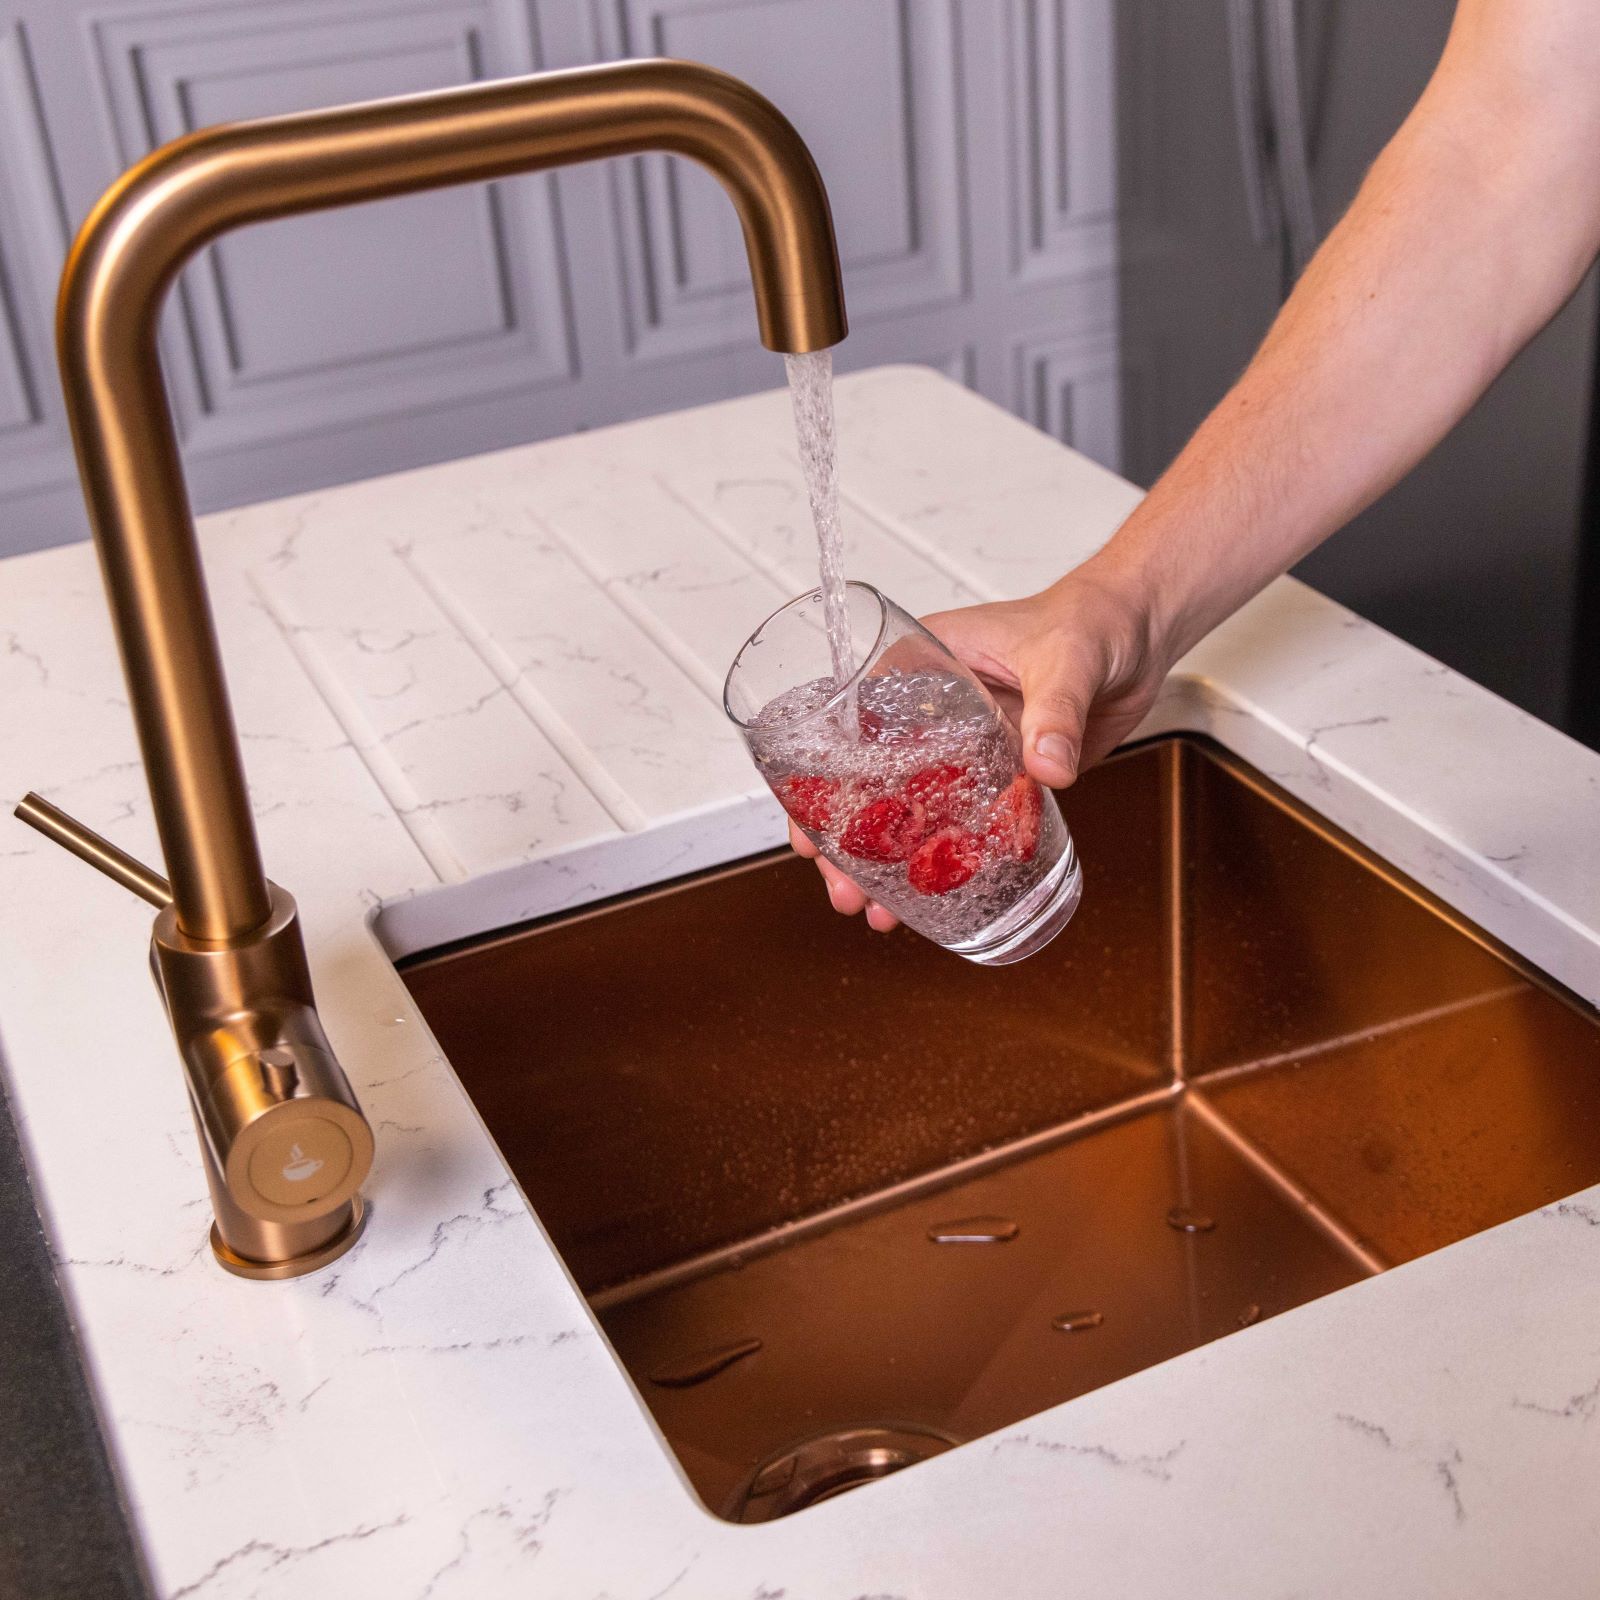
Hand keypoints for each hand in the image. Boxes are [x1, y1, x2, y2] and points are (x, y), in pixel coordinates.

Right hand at [791, 564, 1170, 928]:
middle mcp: (931, 708)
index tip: (812, 835)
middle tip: (844, 892)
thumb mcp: (1066, 659)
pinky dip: (946, 860)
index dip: (820, 784)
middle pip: (870, 782)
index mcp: (922, 663)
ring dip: (891, 863)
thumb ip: (1055, 712)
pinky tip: (932, 899)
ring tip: (878, 913)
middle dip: (851, 843)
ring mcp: (964, 746)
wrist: (1142, 631)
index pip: (849, 727)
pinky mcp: (1000, 773)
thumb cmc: (1094, 619)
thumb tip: (1048, 768)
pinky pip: (963, 821)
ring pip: (911, 810)